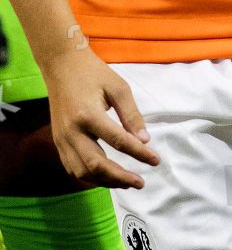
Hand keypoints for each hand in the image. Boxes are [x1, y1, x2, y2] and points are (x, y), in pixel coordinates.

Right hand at [43, 49, 157, 188]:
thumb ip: (132, 115)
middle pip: (96, 164)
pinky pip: (72, 167)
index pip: (119, 141)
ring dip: (105, 181)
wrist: (62, 66)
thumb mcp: (119, 88)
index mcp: (88, 115)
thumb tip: (145, 140)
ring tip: (127, 182)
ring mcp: (61, 139)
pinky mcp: (58, 142)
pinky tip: (106, 177)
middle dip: (120, 177)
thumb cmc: (94, 74)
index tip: (156, 160)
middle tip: (141, 182)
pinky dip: (89, 177)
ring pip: (81, 171)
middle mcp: (71, 132)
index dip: (139, 153)